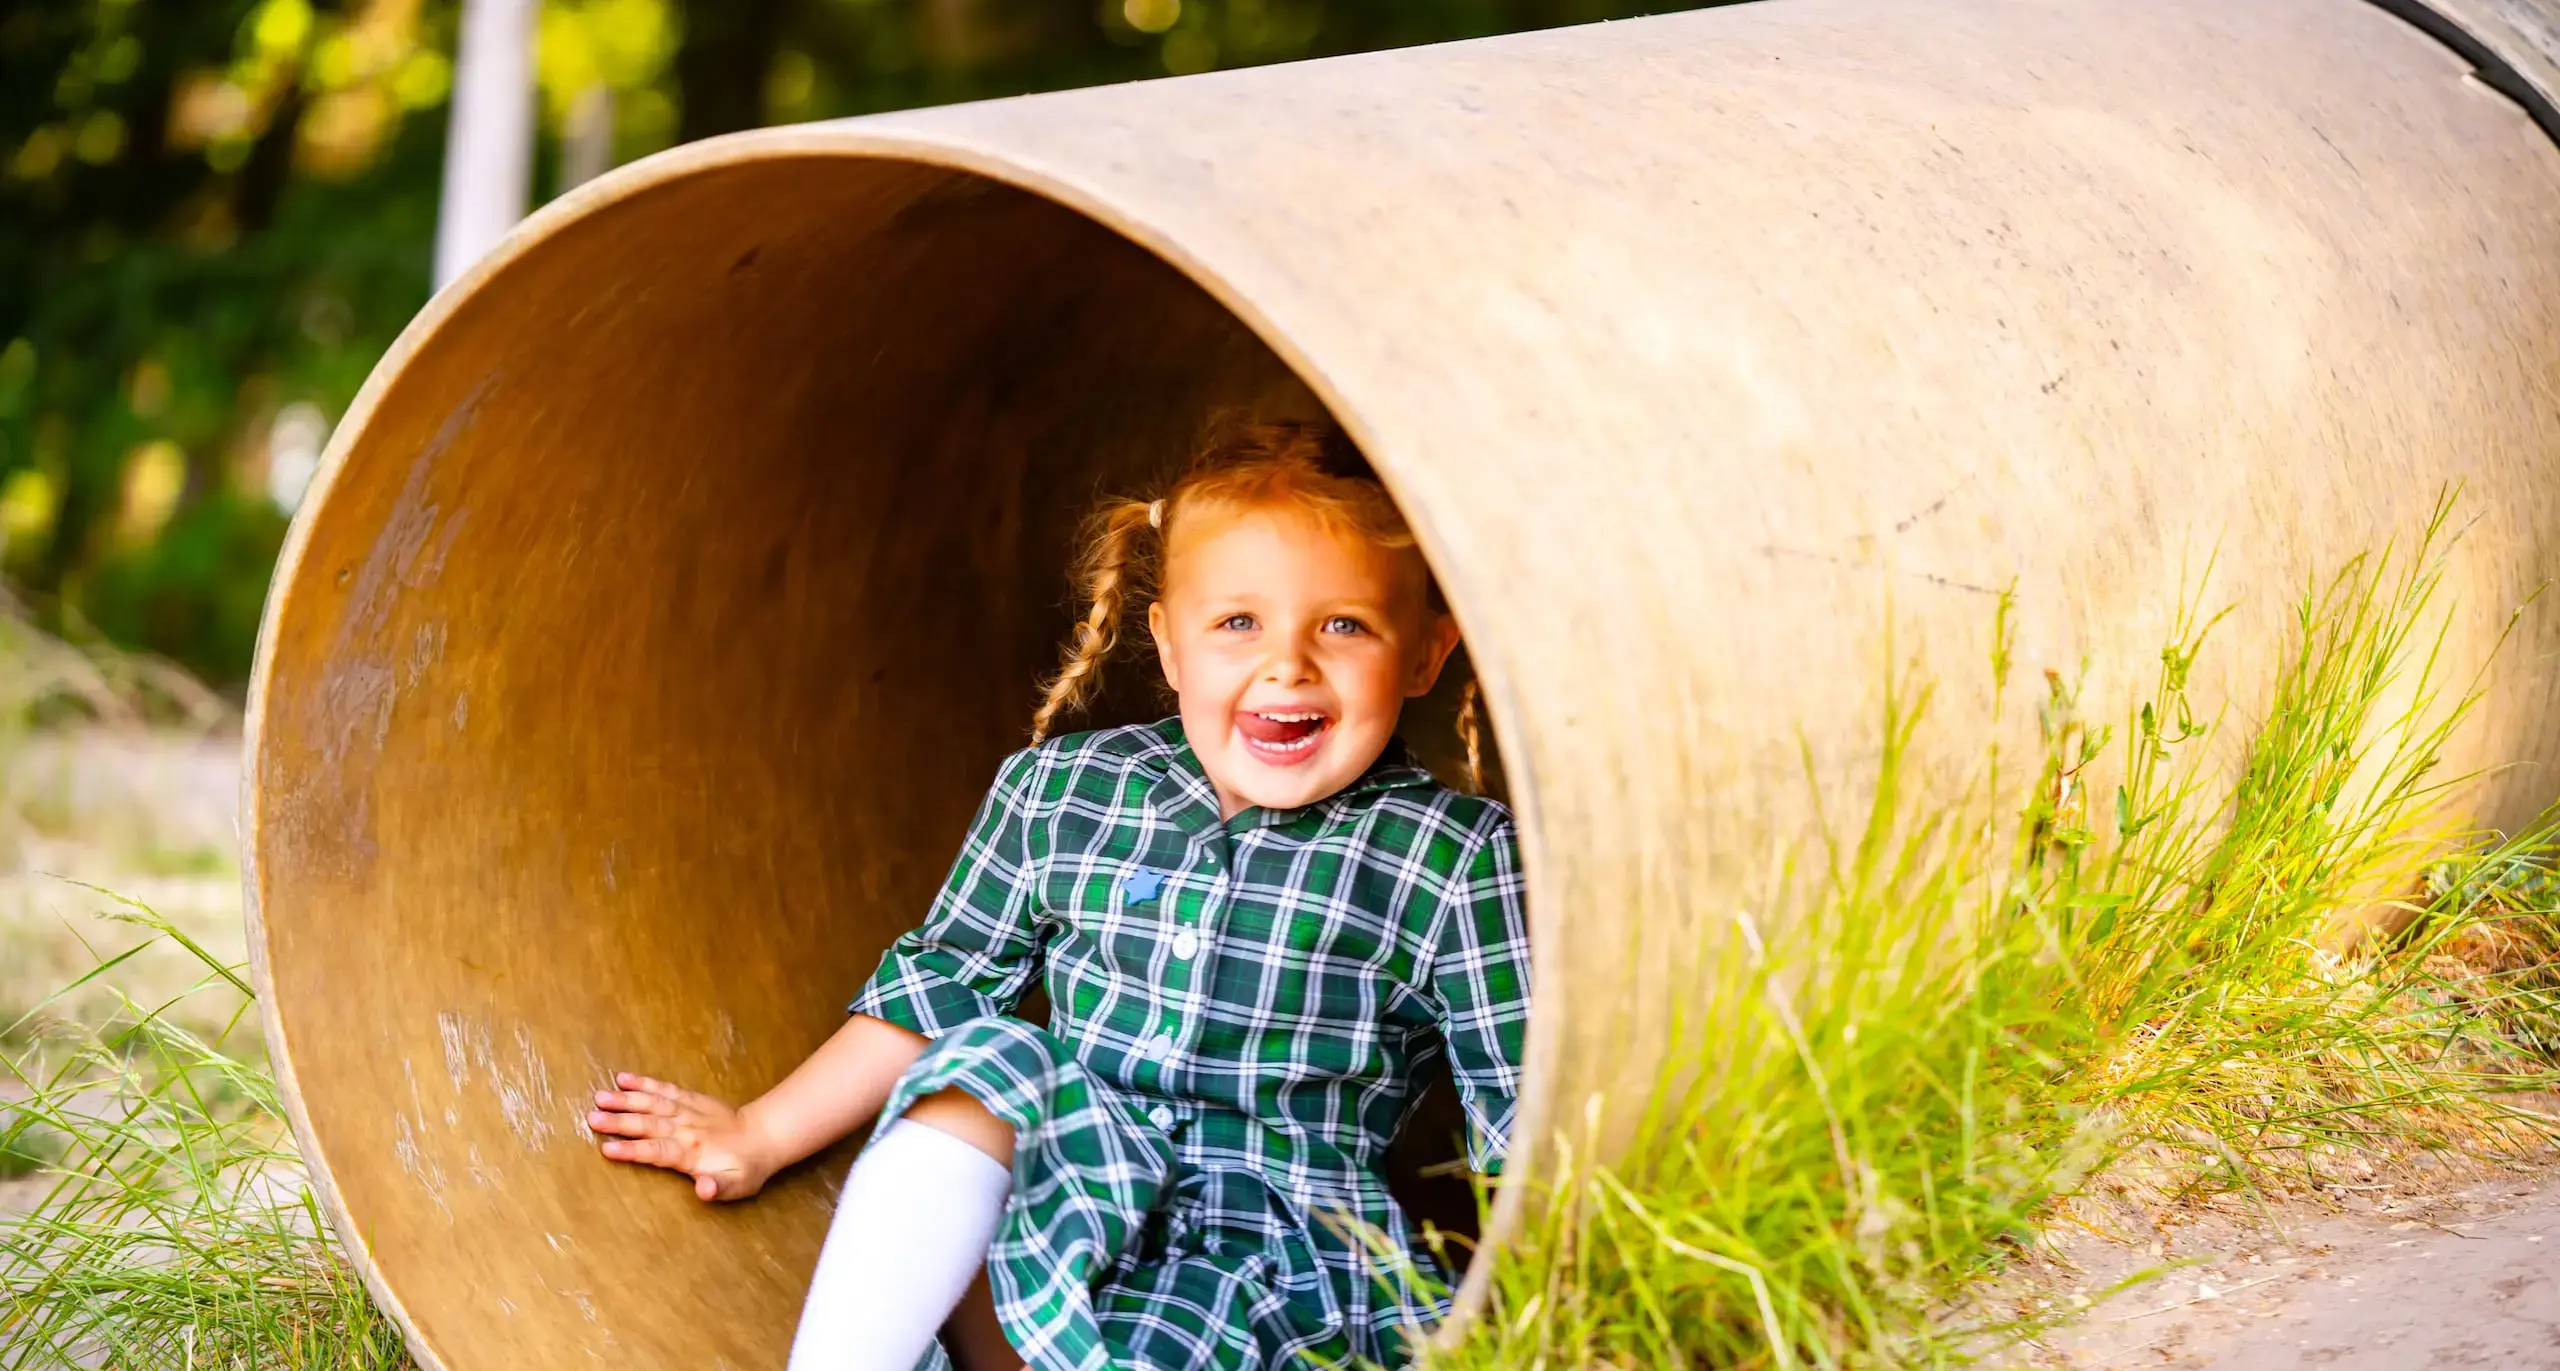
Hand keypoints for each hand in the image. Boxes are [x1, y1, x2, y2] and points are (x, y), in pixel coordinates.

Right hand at [590, 1072, 777, 1200]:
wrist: (763, 1137)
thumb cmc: (744, 1169)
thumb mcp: (737, 1186)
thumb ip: (718, 1188)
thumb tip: (703, 1190)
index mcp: (692, 1153)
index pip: (657, 1151)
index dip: (633, 1151)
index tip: (607, 1149)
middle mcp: (686, 1129)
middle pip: (649, 1124)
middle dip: (620, 1122)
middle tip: (592, 1119)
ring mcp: (687, 1111)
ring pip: (653, 1103)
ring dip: (627, 1099)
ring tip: (600, 1097)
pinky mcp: (690, 1099)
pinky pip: (665, 1089)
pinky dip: (644, 1082)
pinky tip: (621, 1078)